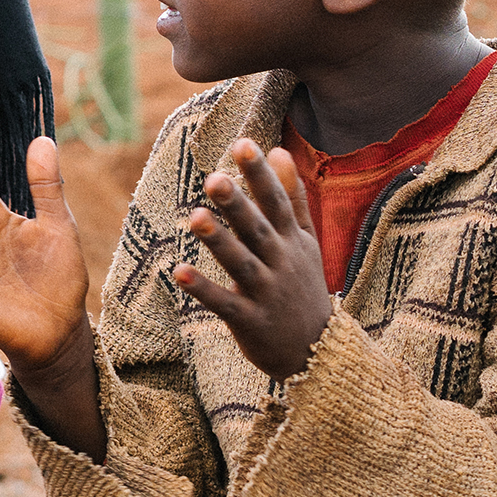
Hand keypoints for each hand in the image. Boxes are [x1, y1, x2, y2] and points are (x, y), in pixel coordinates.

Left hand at [173, 140, 331, 380]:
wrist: (318, 352)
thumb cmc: (304, 286)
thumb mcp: (305, 241)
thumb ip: (292, 197)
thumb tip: (280, 150)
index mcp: (291, 241)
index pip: (276, 202)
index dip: (260, 174)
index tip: (244, 143)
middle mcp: (280, 263)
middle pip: (257, 229)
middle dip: (237, 204)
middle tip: (213, 178)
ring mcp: (266, 293)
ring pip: (241, 264)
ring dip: (219, 242)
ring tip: (194, 217)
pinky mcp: (249, 321)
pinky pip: (224, 303)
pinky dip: (203, 288)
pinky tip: (178, 271)